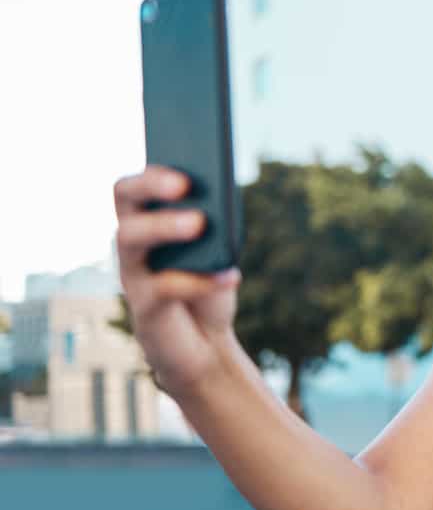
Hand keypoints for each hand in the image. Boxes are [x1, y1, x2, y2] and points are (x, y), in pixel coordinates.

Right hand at [113, 163, 241, 399]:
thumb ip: (214, 222)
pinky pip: (163, 288)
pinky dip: (200, 281)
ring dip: (164, 226)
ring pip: (129, 238)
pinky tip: (230, 276)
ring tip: (200, 223)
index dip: (152, 171)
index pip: (134, 185)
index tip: (179, 164)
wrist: (205, 345)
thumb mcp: (218, 249)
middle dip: (151, 186)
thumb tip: (218, 198)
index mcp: (147, 219)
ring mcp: (133, 273)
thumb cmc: (208, 284)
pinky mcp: (144, 307)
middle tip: (184, 185)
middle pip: (125, 200)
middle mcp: (131, 241)